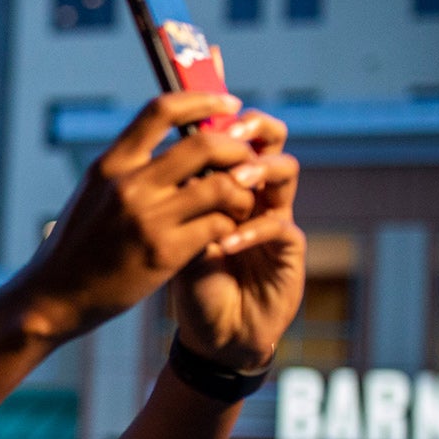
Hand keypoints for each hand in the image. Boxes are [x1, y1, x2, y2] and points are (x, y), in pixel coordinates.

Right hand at [14, 92, 286, 344]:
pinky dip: (229, 224)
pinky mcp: (164, 253)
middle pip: (204, 144)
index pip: (161, 110)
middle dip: (237, 148)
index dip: (203, 100)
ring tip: (240, 202)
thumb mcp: (93, 194)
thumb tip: (171, 139)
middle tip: (248, 160)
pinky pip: (217, 225)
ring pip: (221, 185)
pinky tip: (225, 231)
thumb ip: (128, 168)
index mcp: (109, 165)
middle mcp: (128, 185)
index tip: (228, 104)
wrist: (53, 297)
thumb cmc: (76, 247)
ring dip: (241, 191)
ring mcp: (147, 220)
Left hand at [171, 111, 304, 370]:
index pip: (231, 134)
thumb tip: (150, 162)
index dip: (223, 115)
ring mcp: (275, 216)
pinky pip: (279, 226)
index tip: (204, 105)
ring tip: (233, 183)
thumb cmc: (187, 283)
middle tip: (230, 133)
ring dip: (257, 171)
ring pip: (285, 171)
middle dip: (251, 129)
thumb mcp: (168, 238)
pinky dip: (250, 230)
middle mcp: (255, 192)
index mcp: (224, 183)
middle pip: (270, 138)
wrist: (213, 333)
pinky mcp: (288, 249)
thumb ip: (168, 203)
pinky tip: (224, 243)